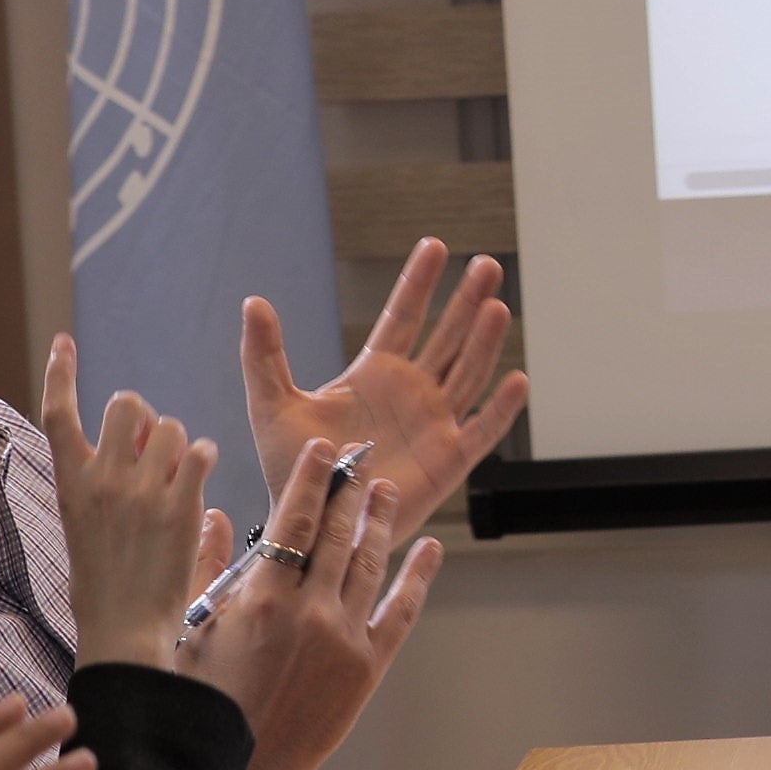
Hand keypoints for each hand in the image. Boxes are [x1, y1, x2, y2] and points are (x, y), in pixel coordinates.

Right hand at [41, 334, 213, 672]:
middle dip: (146, 417)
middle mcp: (100, 479)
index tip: (65, 340)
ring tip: (178, 479)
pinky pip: (200, 452)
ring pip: (171, 426)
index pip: (57, 413)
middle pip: (127, 405)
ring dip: (180, 444)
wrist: (123, 630)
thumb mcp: (86, 526)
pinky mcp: (179, 506)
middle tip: (153, 451)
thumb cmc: (106, 585)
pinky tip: (198, 479)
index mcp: (69, 485)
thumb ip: (108, 475)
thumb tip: (144, 433)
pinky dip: (204, 459)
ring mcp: (139, 491)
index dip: (61, 372)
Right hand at [180, 436, 444, 769]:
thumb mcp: (194, 631)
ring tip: (385, 491)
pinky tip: (429, 548)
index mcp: (262, 599)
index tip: (324, 452)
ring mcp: (345, 638)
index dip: (311, 481)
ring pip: (370, 564)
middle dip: (349, 491)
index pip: (292, 521)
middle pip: (336, 534)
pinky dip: (418, 576)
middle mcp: (309, 612)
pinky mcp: (369, 667)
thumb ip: (206, 569)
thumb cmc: (210, 701)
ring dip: (380, 522)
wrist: (245, 769)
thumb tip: (209, 515)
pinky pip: (402, 611)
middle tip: (360, 459)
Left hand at [244, 240, 528, 512]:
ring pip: (468, 373)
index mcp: (375, 373)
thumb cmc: (295, 469)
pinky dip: (501, 409)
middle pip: (447, 336)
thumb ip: (264, 355)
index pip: (403, 317)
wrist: (313, 523)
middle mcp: (412, 392)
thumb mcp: (272, 406)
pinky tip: (516, 380)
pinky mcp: (449, 460)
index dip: (419, 282)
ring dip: (484, 341)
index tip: (435, 246)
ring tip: (497, 307)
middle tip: (486, 265)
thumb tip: (254, 302)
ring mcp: (434, 423)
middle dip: (466, 300)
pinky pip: (482, 430)